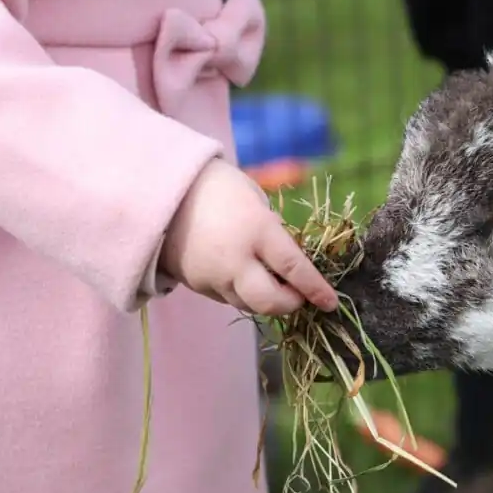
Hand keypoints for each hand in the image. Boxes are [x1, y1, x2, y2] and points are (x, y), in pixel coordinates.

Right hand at [160, 160, 339, 317]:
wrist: (162, 190)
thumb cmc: (218, 187)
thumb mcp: (255, 201)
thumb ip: (273, 232)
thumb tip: (289, 261)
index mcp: (256, 231)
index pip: (294, 268)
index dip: (315, 289)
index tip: (330, 302)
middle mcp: (235, 260)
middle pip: (269, 302)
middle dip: (290, 304)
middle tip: (299, 295)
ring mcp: (213, 276)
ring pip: (248, 304)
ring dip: (266, 299)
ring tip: (272, 281)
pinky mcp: (196, 285)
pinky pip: (227, 297)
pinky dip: (242, 292)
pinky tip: (243, 274)